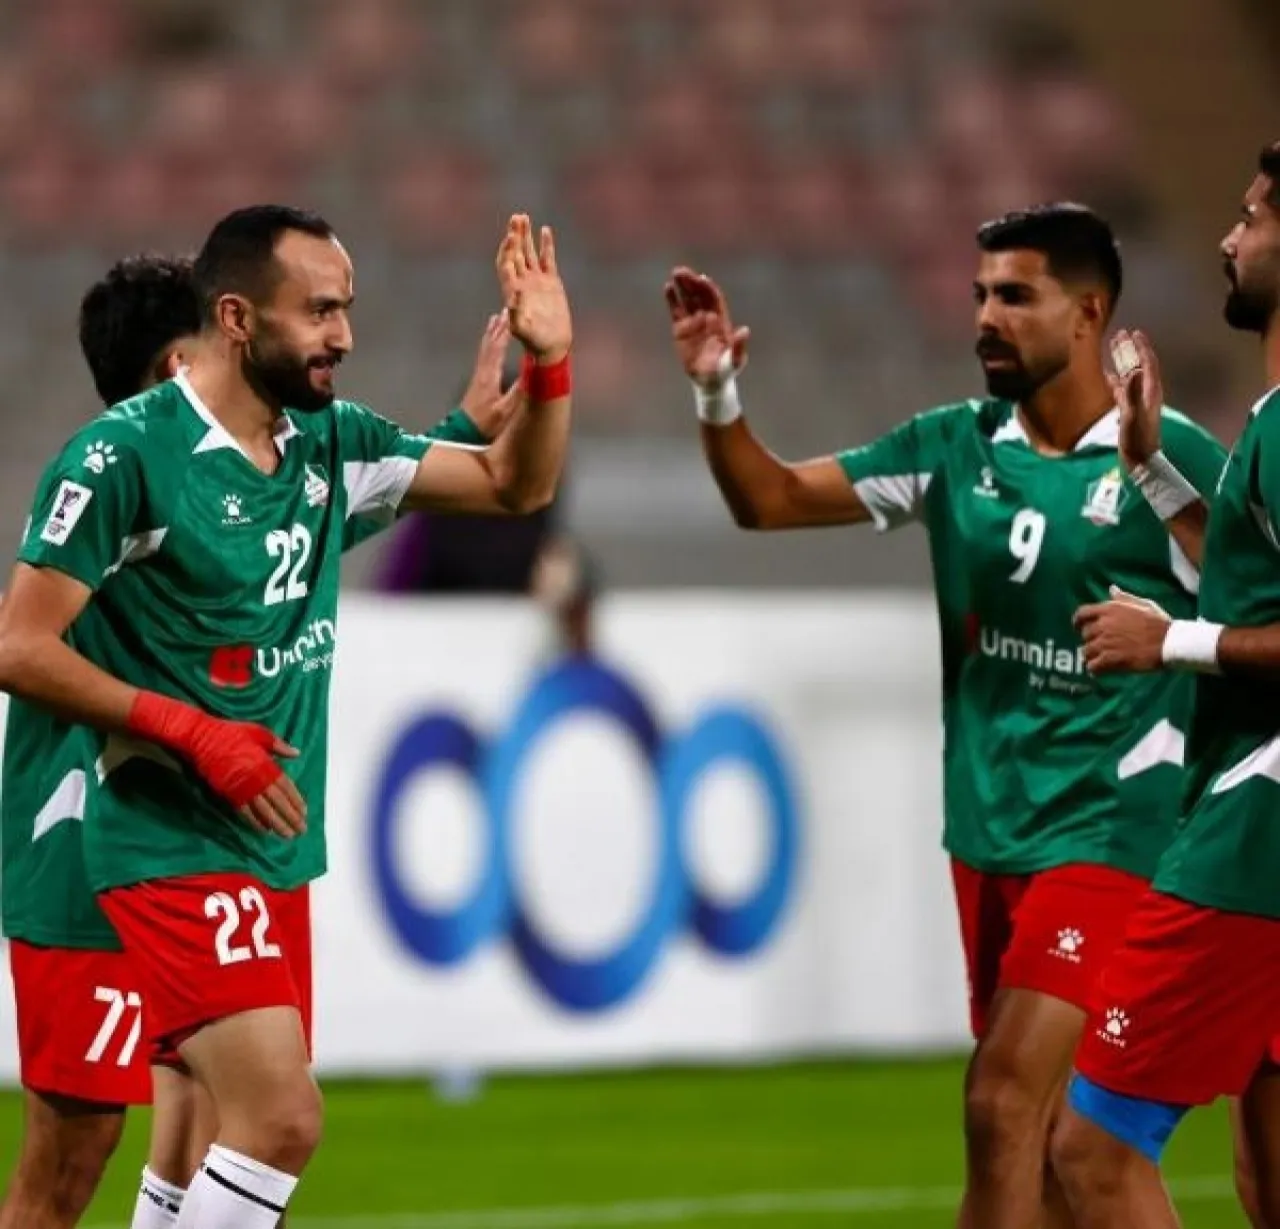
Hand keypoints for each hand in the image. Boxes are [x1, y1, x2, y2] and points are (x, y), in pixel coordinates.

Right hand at [127, 692, 306, 838]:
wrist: (203, 739)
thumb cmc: (232, 733)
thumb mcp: (260, 733)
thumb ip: (279, 746)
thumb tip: (296, 753)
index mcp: (266, 765)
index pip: (286, 787)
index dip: (296, 800)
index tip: (305, 812)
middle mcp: (257, 780)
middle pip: (278, 803)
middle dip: (291, 817)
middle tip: (301, 830)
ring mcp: (243, 789)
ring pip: (264, 811)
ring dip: (276, 824)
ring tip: (287, 835)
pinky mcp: (229, 794)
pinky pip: (245, 812)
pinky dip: (255, 822)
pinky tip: (265, 830)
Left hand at [459, 314, 520, 438]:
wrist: (463, 433)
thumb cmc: (486, 423)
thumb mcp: (505, 410)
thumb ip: (519, 391)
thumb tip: (532, 372)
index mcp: (490, 375)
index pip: (498, 348)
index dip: (505, 331)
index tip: (510, 315)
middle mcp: (483, 371)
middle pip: (490, 343)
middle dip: (498, 326)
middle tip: (505, 310)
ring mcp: (478, 375)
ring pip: (485, 348)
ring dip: (491, 332)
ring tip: (495, 319)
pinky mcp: (477, 380)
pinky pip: (484, 355)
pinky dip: (488, 344)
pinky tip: (490, 343)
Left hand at [496, 215, 571, 362]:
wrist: (552, 344)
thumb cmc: (535, 340)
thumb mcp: (522, 329)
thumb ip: (515, 314)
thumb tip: (511, 297)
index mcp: (512, 290)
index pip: (506, 264)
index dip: (507, 250)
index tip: (511, 236)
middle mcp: (522, 282)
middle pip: (515, 253)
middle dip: (515, 236)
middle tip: (515, 218)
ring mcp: (536, 281)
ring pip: (529, 253)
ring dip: (525, 236)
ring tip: (523, 217)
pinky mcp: (551, 282)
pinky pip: (548, 259)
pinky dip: (546, 245)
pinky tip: (545, 230)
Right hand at [664, 267, 749, 388]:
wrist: (710, 382)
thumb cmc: (725, 371)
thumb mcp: (734, 361)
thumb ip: (739, 347)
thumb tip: (745, 330)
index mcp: (721, 320)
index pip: (714, 299)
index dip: (708, 288)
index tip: (701, 279)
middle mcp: (707, 317)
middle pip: (700, 294)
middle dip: (692, 282)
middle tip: (683, 271)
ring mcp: (694, 322)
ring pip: (688, 298)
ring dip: (683, 285)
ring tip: (675, 274)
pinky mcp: (681, 329)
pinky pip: (676, 310)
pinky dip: (673, 298)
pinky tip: (668, 287)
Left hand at [1074, 590, 1169, 673]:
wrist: (1170, 642)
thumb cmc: (1159, 623)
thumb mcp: (1142, 604)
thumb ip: (1124, 598)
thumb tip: (1111, 589)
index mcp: (1110, 609)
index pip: (1082, 613)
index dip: (1078, 621)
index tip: (1078, 627)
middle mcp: (1104, 624)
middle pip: (1085, 634)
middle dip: (1091, 640)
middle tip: (1101, 646)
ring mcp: (1106, 642)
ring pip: (1086, 651)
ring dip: (1092, 656)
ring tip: (1101, 659)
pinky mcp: (1110, 659)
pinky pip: (1092, 666)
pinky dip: (1095, 669)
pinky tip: (1101, 670)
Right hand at [1109, 329, 1163, 470]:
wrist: (1141, 460)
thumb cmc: (1138, 439)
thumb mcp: (1134, 415)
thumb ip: (1132, 393)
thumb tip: (1133, 370)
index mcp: (1150, 391)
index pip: (1148, 363)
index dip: (1142, 347)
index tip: (1134, 333)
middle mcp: (1146, 393)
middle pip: (1139, 365)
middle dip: (1130, 349)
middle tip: (1120, 335)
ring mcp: (1138, 401)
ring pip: (1130, 375)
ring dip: (1122, 362)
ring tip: (1113, 349)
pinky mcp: (1129, 410)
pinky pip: (1122, 389)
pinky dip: (1115, 380)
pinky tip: (1107, 376)